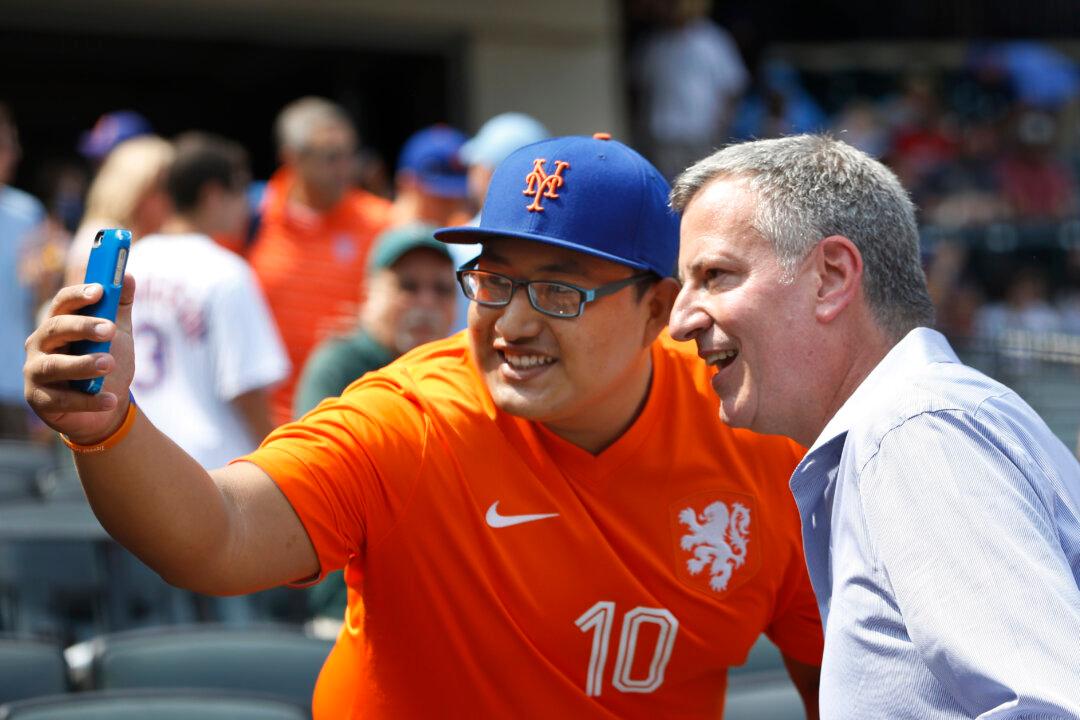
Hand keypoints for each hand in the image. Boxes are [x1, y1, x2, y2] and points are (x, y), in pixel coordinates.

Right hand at [24, 274, 136, 444]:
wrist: (106, 408)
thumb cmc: (107, 363)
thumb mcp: (117, 334)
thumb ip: (120, 307)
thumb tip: (128, 275)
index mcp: (58, 324)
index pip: (62, 303)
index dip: (79, 295)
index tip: (100, 290)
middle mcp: (40, 344)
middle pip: (56, 328)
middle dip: (83, 327)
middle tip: (110, 330)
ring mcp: (36, 372)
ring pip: (54, 365)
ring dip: (83, 363)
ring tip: (109, 363)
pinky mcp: (40, 399)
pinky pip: (63, 399)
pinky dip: (89, 400)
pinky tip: (111, 400)